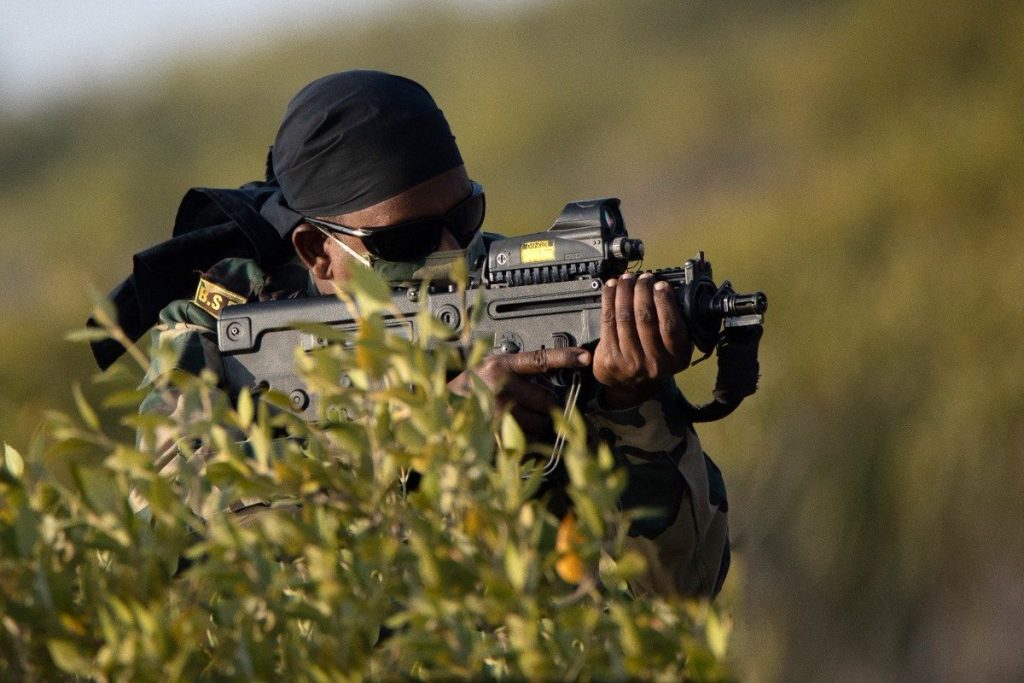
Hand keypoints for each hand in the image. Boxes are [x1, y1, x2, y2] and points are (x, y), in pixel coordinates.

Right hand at [449, 347, 590, 438]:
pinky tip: (512, 432)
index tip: (585, 357)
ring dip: (537, 424)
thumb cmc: (467, 388)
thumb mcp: (490, 369)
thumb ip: (518, 371)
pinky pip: (526, 440)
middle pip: (548, 400)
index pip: (541, 360)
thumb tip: (550, 383)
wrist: (438, 408)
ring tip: (517, 418)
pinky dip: (525, 439)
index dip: (566, 358)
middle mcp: (501, 386)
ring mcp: (499, 413)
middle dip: (547, 405)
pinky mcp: (496, 435)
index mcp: (501, 366)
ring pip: (540, 423)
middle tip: (534, 406)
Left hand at [593, 272, 692, 408]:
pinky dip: (609, 300)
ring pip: (625, 318)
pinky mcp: (610, 358)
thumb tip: (666, 289)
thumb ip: (676, 324)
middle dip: (643, 291)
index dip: (664, 301)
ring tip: (627, 278)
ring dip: (625, 292)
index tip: (660, 284)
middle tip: (643, 278)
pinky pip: (608, 322)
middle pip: (645, 318)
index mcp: (677, 357)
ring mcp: (631, 362)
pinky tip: (612, 288)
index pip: (670, 325)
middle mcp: (655, 363)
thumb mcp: (674, 347)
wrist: (633, 385)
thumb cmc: (655, 357)